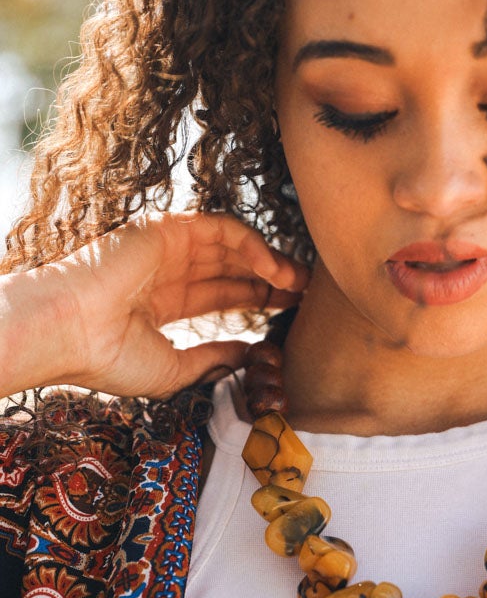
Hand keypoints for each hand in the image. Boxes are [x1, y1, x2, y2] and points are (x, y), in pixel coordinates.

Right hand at [0, 212, 307, 397]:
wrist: (70, 332)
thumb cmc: (107, 357)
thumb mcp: (173, 369)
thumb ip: (213, 358)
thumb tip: (249, 355)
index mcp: (160, 302)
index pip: (219, 294)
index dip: (255, 298)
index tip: (288, 310)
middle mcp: (165, 271)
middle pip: (231, 268)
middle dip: (270, 279)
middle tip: (305, 294)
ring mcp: (167, 248)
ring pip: (231, 246)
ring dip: (270, 261)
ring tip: (300, 282)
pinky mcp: (168, 228)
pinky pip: (223, 229)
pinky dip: (254, 246)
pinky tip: (276, 270)